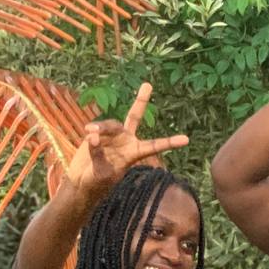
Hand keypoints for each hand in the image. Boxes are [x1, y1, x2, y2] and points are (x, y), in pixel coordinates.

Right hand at [64, 83, 188, 201]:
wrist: (82, 181)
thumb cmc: (96, 183)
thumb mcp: (100, 175)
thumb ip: (98, 156)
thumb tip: (93, 137)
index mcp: (134, 153)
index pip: (154, 146)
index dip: (169, 142)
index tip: (187, 140)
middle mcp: (126, 141)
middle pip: (134, 116)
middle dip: (141, 101)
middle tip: (148, 85)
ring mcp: (112, 135)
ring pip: (110, 124)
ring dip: (101, 127)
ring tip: (90, 133)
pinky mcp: (96, 134)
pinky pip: (95, 130)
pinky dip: (91, 133)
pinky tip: (87, 136)